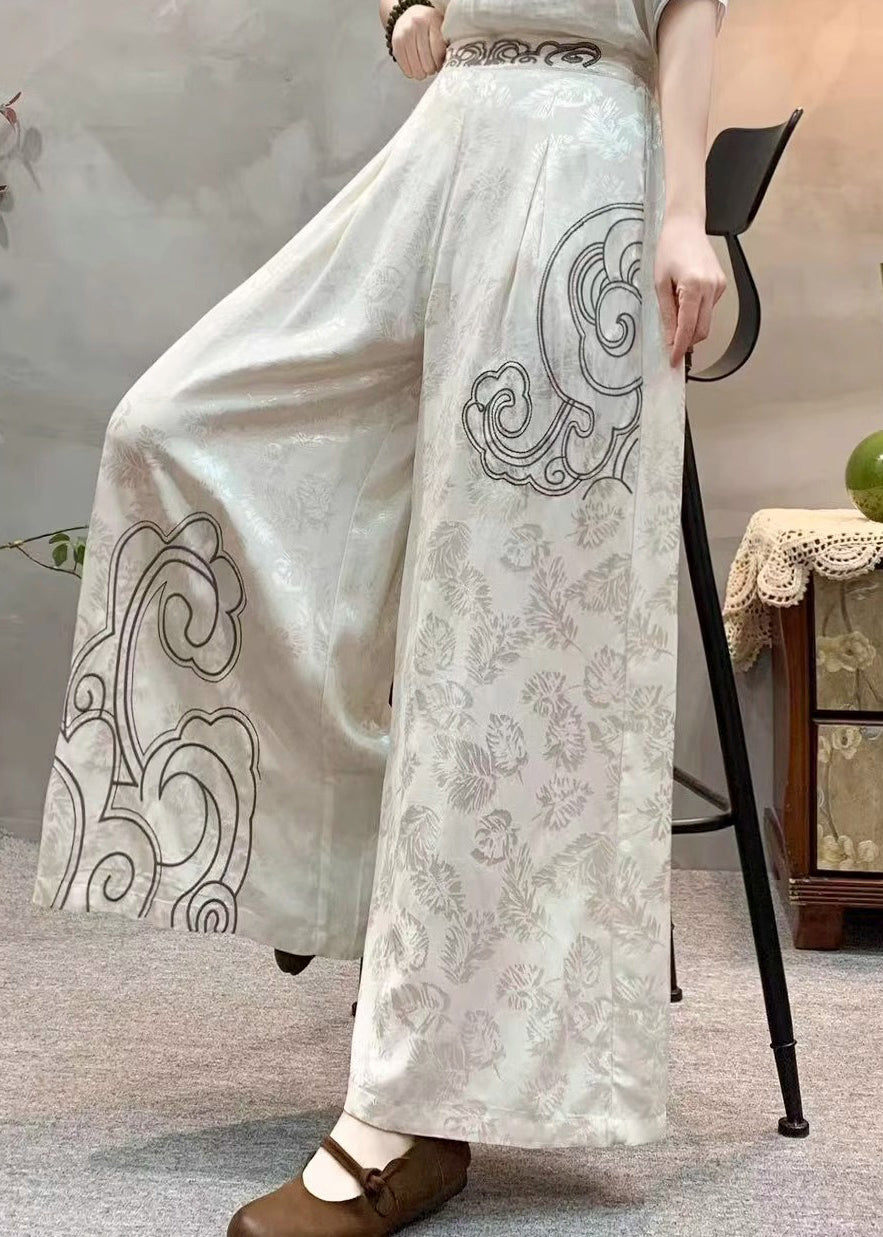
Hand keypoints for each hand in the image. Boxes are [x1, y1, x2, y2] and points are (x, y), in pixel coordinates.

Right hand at [390, 4, 447, 78]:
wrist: (409, 16)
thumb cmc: (429, 26)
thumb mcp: (440, 27)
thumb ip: (444, 42)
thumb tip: (447, 64)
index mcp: (432, 20)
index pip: (437, 49)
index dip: (439, 62)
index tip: (440, 66)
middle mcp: (417, 24)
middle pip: (426, 59)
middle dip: (430, 69)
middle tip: (431, 70)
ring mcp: (404, 33)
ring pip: (415, 65)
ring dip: (420, 73)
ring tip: (423, 73)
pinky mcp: (396, 42)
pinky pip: (404, 65)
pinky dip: (410, 72)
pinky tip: (414, 71)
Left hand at [654, 211, 727, 366]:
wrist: (686, 225)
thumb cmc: (668, 249)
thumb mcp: (660, 284)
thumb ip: (667, 314)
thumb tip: (671, 340)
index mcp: (694, 287)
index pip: (688, 328)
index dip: (680, 347)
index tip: (674, 362)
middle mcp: (711, 288)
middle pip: (701, 330)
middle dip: (687, 341)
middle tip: (671, 344)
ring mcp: (720, 286)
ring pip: (706, 321)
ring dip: (691, 326)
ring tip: (675, 310)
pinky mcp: (722, 284)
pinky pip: (709, 308)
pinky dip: (697, 312)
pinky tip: (686, 297)